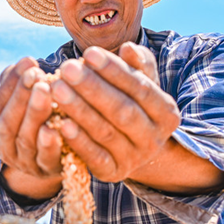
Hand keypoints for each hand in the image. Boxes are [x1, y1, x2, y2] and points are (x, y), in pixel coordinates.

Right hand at [0, 57, 63, 195]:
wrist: (63, 153)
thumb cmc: (41, 115)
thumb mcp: (27, 98)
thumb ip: (21, 80)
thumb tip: (26, 63)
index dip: (10, 84)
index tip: (28, 62)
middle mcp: (5, 149)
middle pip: (7, 123)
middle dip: (21, 96)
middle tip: (37, 74)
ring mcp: (25, 163)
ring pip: (25, 139)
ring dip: (35, 113)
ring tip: (47, 90)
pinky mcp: (47, 172)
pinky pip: (46, 159)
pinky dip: (49, 143)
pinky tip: (57, 125)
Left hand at [49, 42, 180, 182]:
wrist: (129, 147)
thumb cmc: (131, 104)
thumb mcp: (140, 83)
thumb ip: (137, 64)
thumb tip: (128, 49)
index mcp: (166, 113)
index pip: (140, 88)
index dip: (114, 70)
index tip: (88, 52)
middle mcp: (154, 139)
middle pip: (122, 111)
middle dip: (92, 88)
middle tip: (66, 68)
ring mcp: (134, 159)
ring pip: (105, 132)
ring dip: (79, 110)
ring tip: (56, 88)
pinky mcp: (112, 174)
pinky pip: (94, 157)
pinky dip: (78, 141)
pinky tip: (60, 123)